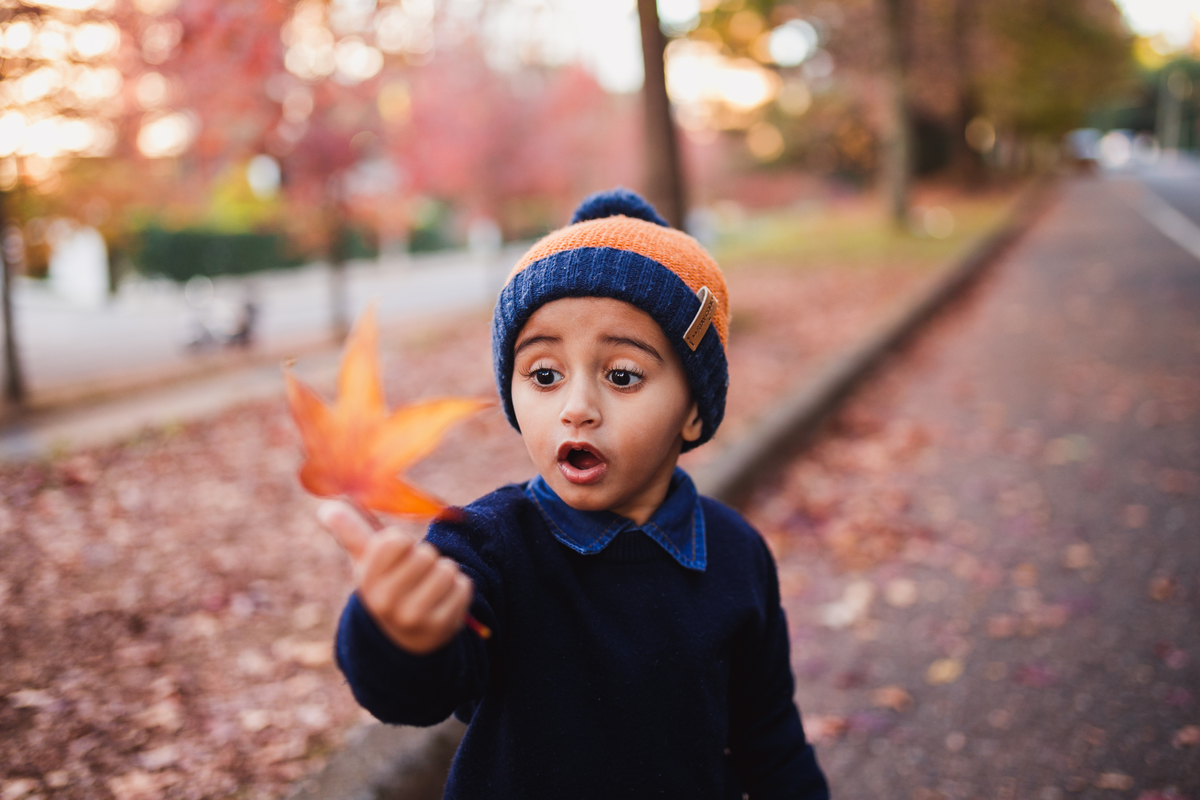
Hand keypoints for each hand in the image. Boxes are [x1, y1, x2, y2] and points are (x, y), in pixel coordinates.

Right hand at [318, 500, 474, 654]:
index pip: (397, 540)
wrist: (405, 636)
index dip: (402, 544)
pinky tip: (443, 601)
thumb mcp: (365, 561)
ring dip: (444, 573)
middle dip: (426, 559)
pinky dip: (459, 589)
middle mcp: (386, 603)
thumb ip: (349, 531)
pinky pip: (464, 587)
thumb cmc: (386, 585)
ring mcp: (414, 617)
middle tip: (415, 577)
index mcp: (367, 581)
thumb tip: (326, 507)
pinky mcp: (442, 626)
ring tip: (430, 588)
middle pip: (426, 554)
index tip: (397, 558)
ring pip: (447, 569)